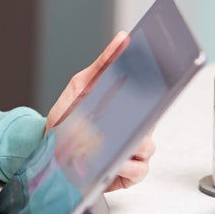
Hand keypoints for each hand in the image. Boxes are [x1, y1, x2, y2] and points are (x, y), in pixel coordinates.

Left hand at [44, 31, 155, 190]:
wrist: (47, 146)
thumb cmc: (69, 116)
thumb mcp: (81, 84)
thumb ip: (103, 63)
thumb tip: (122, 38)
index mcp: (131, 109)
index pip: (155, 99)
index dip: (163, 90)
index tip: (167, 80)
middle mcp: (138, 131)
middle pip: (152, 124)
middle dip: (141, 120)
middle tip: (127, 116)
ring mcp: (135, 154)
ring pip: (146, 148)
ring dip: (127, 144)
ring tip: (109, 141)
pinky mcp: (128, 174)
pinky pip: (137, 171)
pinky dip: (125, 166)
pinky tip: (111, 161)